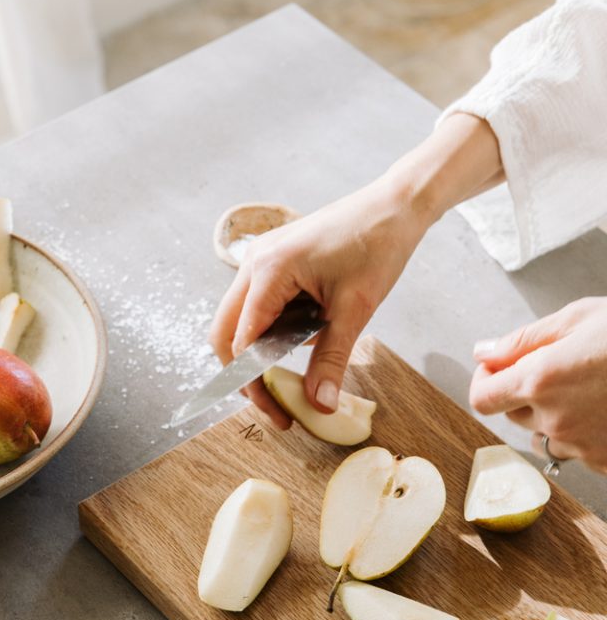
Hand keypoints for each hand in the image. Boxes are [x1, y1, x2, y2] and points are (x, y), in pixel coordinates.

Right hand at [207, 113, 502, 427]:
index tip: (279, 413)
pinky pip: (258, 307)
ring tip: (290, 381)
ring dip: (257, 354)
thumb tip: (319, 404)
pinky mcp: (274, 263)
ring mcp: (260, 261)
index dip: (255, 383)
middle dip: (243, 374)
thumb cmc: (377, 245)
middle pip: (224, 334)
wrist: (395, 207)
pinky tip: (300, 346)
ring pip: (238, 322)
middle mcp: (254, 264)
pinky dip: (270, 334)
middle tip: (274, 404)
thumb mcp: (355, 309)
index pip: (243, 343)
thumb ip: (332, 359)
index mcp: (269, 271)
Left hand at [470, 297, 606, 471]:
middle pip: (513, 417)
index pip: (483, 397)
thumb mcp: (579, 319)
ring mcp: (581, 445)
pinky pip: (578, 451)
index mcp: (540, 379)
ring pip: (545, 437)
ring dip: (553, 417)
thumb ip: (523, 340)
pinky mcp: (604, 461)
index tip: (497, 368)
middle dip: (522, 394)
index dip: (486, 382)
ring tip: (589, 388)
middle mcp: (555, 418)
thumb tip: (484, 352)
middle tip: (557, 367)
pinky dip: (586, 433)